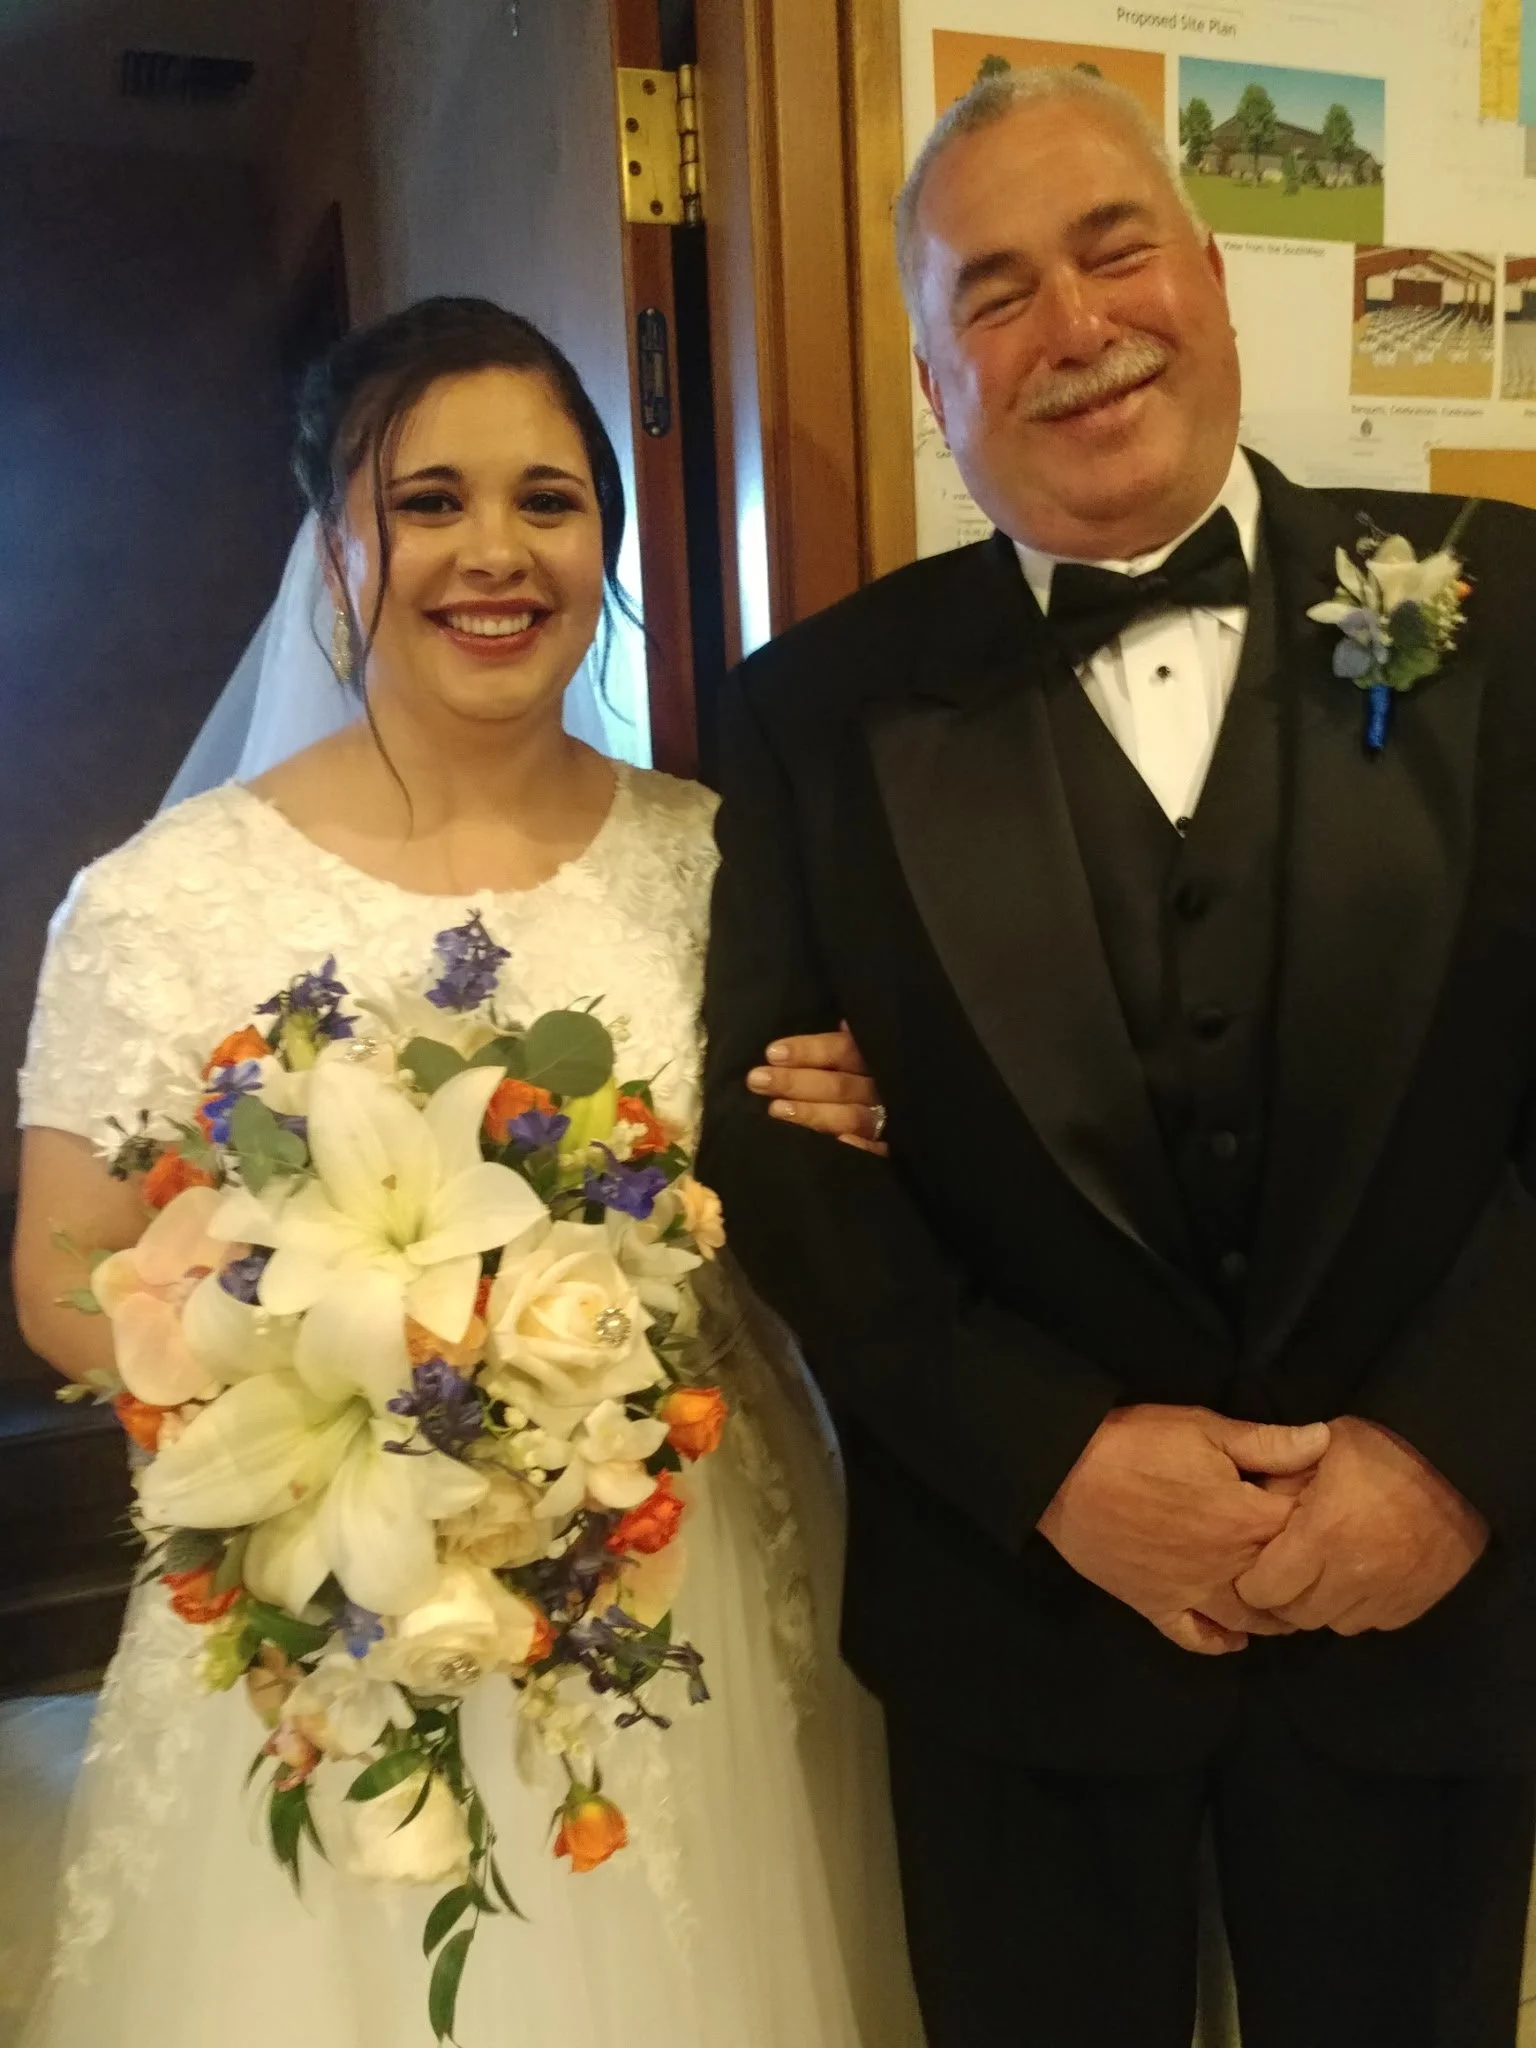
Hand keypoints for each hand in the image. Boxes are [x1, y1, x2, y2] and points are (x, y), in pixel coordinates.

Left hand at [747, 1024, 888, 1154]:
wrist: (909, 1108)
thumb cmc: (855, 1075)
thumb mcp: (852, 1049)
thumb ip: (836, 1042)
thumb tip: (834, 1023)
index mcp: (871, 1057)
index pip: (842, 1049)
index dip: (808, 1051)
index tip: (772, 1053)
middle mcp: (879, 1088)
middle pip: (839, 1085)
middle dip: (795, 1082)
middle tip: (757, 1080)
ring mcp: (884, 1119)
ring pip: (850, 1117)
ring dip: (812, 1113)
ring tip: (775, 1109)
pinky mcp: (888, 1148)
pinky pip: (878, 1150)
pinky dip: (862, 1148)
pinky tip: (841, 1142)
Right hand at [1038, 1406, 1330, 1655]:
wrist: (1064, 1473)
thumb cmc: (1137, 1444)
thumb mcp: (1204, 1428)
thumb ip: (1267, 1442)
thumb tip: (1326, 1441)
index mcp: (1248, 1520)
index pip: (1309, 1530)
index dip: (1325, 1518)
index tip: (1330, 1511)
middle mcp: (1230, 1568)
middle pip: (1289, 1585)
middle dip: (1309, 1575)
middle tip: (1321, 1564)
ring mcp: (1192, 1594)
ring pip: (1250, 1620)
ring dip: (1276, 1617)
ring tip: (1289, 1605)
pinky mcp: (1157, 1607)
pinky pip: (1196, 1637)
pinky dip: (1219, 1643)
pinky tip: (1234, 1639)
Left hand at [1234, 1415, 1487, 1633]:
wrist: (1458, 1463)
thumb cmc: (1380, 1449)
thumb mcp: (1319, 1448)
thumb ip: (1280, 1479)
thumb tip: (1250, 1505)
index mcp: (1320, 1536)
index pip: (1265, 1590)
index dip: (1253, 1582)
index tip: (1254, 1567)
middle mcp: (1352, 1575)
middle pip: (1299, 1616)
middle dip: (1285, 1599)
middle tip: (1286, 1574)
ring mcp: (1387, 1594)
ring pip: (1337, 1624)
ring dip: (1324, 1605)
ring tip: (1325, 1575)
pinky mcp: (1416, 1602)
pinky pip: (1375, 1622)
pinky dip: (1361, 1607)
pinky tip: (1361, 1580)